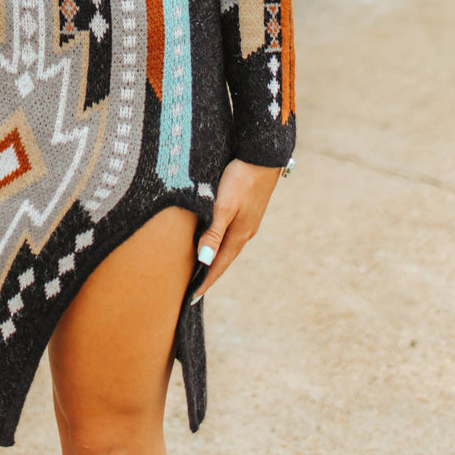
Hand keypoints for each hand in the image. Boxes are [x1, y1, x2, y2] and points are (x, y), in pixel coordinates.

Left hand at [192, 158, 281, 301]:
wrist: (262, 157)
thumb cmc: (241, 179)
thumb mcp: (224, 205)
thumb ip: (214, 232)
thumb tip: (205, 260)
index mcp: (239, 235)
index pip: (218, 265)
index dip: (205, 281)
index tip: (191, 298)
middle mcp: (245, 232)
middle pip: (223, 259)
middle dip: (209, 274)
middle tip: (192, 288)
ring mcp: (248, 222)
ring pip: (227, 246)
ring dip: (214, 258)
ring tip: (201, 268)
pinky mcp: (247, 211)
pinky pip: (230, 234)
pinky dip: (219, 242)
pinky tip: (214, 239)